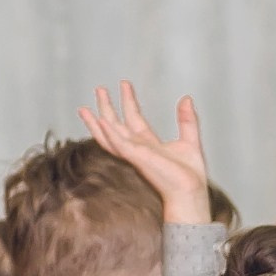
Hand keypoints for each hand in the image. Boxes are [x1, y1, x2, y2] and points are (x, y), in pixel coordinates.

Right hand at [78, 82, 210, 224]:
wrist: (190, 191)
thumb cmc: (190, 175)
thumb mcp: (190, 140)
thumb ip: (187, 120)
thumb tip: (186, 98)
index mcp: (149, 143)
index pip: (134, 118)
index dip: (128, 100)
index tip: (124, 83)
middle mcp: (138, 148)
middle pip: (116, 125)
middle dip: (106, 107)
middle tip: (99, 88)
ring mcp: (135, 154)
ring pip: (109, 136)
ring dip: (96, 121)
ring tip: (84, 107)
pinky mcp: (137, 159)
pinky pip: (119, 145)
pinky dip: (109, 134)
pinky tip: (101, 121)